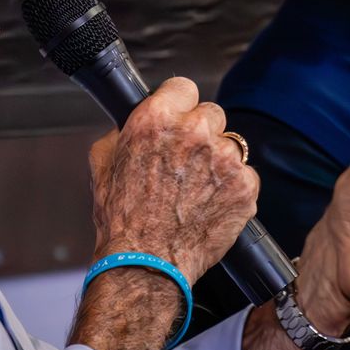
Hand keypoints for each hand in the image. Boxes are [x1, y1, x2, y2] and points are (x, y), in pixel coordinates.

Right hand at [86, 76, 258, 282]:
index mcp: (157, 119)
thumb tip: (132, 122)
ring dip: (218, 161)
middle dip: (200, 133)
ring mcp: (224, 159)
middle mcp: (194, 132)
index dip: (179, 104)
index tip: (179, 117)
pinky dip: (234, 188)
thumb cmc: (122, 219)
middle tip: (187, 160)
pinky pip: (246, 175)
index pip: (183, 86)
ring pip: (230, 144)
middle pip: (211, 114)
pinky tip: (212, 203)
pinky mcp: (245, 186)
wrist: (146, 263)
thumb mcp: (103, 163)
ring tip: (198, 188)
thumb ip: (122, 132)